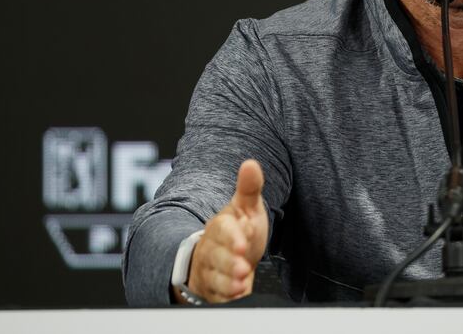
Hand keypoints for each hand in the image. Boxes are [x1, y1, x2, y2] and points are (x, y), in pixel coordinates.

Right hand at [181, 160, 268, 303]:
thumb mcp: (247, 208)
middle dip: (229, 263)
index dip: (233, 236)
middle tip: (243, 267)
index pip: (222, 229)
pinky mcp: (214, 290)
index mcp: (220, 226)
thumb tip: (251, 163)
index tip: (244, 242)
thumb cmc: (239, 231)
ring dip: (228, 282)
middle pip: (216, 256)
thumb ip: (249, 188)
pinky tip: (237, 296)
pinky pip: (217, 296)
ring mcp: (211, 270)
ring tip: (241, 283)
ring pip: (214, 277)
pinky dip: (226, 298)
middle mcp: (211, 248)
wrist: (228, 257)